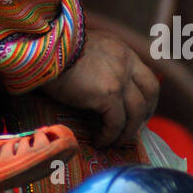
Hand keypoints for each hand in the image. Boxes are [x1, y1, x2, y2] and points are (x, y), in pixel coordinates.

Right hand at [39, 28, 158, 147]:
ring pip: (136, 112)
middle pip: (150, 92)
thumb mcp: (83, 50)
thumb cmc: (52, 52)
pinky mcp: (108, 94)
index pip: (146, 76)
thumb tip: (96, 85)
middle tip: (134, 130)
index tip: (140, 113)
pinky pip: (116, 123)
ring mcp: (120, 77)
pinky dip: (109, 135)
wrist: (42, 50)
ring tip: (113, 142)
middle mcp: (125, 61)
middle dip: (146, 114)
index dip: (147, 98)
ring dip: (127, 132)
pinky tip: (99, 141)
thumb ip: (97, 62)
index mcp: (120, 49)